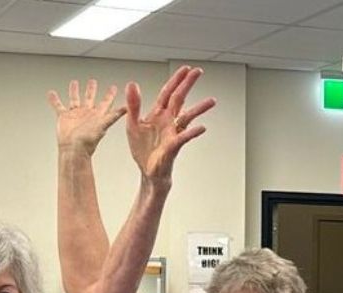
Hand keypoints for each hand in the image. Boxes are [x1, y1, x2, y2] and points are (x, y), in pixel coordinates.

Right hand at [48, 78, 126, 155]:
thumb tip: (128, 108)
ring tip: (74, 83)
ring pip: (74, 99)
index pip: (106, 103)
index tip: (113, 87)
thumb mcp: (105, 125)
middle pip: (90, 98)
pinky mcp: (64, 117)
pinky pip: (58, 106)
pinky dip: (54, 100)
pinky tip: (51, 94)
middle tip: (93, 81)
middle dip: (92, 89)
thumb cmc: (88, 141)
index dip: (110, 95)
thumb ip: (114, 115)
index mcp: (98, 115)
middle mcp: (87, 114)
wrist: (74, 149)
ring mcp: (75, 115)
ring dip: (74, 91)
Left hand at [124, 66, 214, 180]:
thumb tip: (132, 84)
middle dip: (188, 84)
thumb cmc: (143, 150)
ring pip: (188, 116)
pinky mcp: (174, 146)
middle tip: (199, 72)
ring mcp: (173, 132)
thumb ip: (133, 105)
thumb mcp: (133, 124)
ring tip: (211, 101)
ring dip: (199, 108)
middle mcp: (168, 121)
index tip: (185, 70)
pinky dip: (192, 132)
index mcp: (157, 114)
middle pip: (179, 98)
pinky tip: (201, 127)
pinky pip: (184, 137)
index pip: (168, 92)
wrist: (148, 171)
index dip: (175, 80)